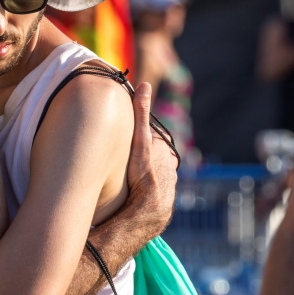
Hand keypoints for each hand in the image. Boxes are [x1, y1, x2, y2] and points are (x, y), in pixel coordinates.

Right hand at [116, 78, 177, 238]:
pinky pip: (153, 189)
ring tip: (128, 176)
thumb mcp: (140, 141)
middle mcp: (170, 165)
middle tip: (124, 159)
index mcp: (164, 149)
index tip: (124, 140)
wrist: (149, 209)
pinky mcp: (164, 198)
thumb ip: (141, 114)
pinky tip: (134, 191)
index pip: (148, 137)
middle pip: (151, 154)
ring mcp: (168, 182)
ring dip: (142, 173)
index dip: (135, 137)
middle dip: (140, 155)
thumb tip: (145, 85)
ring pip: (152, 172)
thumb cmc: (143, 173)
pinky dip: (144, 188)